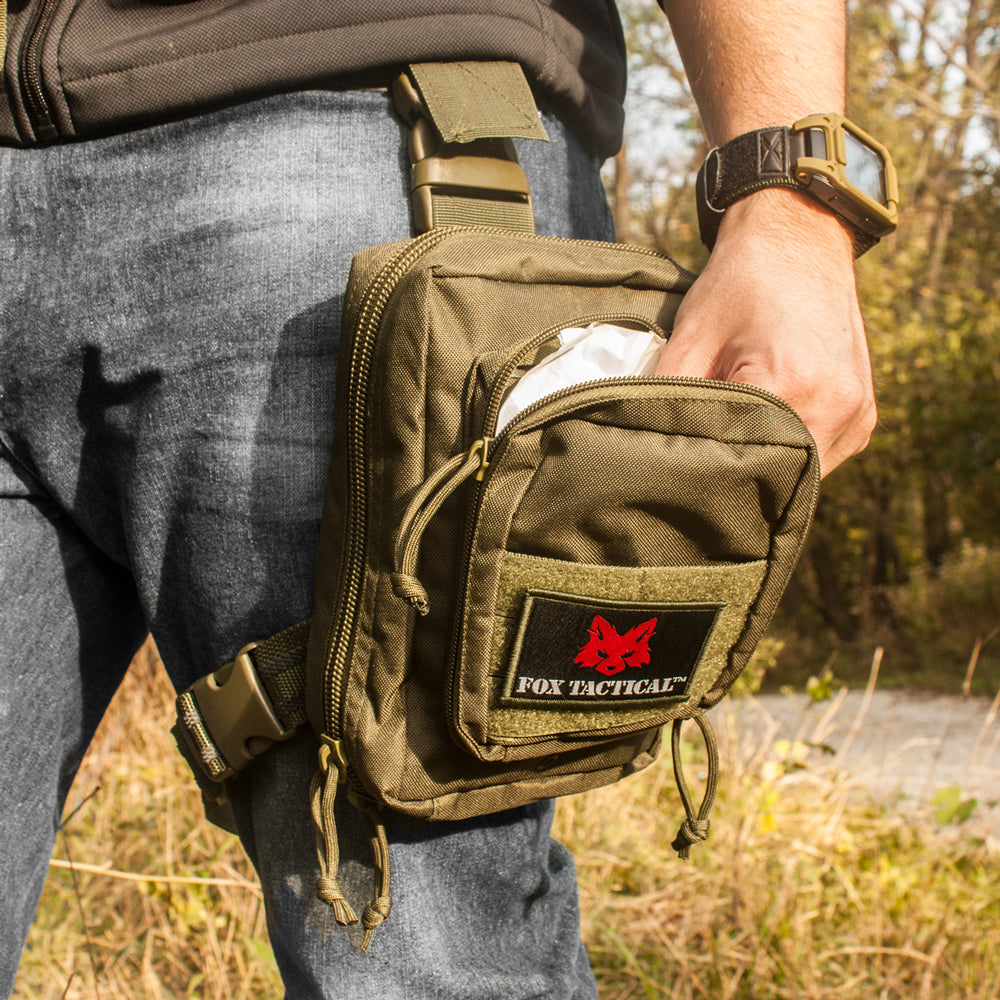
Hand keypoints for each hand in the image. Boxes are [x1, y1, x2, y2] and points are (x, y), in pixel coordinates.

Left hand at [655, 188, 875, 475]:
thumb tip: (643, 448)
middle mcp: (838, 405)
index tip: (684, 474)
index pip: (748, 466)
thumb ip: (666, 398)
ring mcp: (858, 413)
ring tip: (734, 444)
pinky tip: (764, 428)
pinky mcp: (863, 416)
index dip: (712, 477)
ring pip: (802, 476)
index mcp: (794, 385)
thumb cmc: (738, 284)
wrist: (799, 238)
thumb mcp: (689, 338)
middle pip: (779, 480)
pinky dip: (791, 453)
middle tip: (701, 468)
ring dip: (768, 467)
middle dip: (740, 479)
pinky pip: (822, 457)